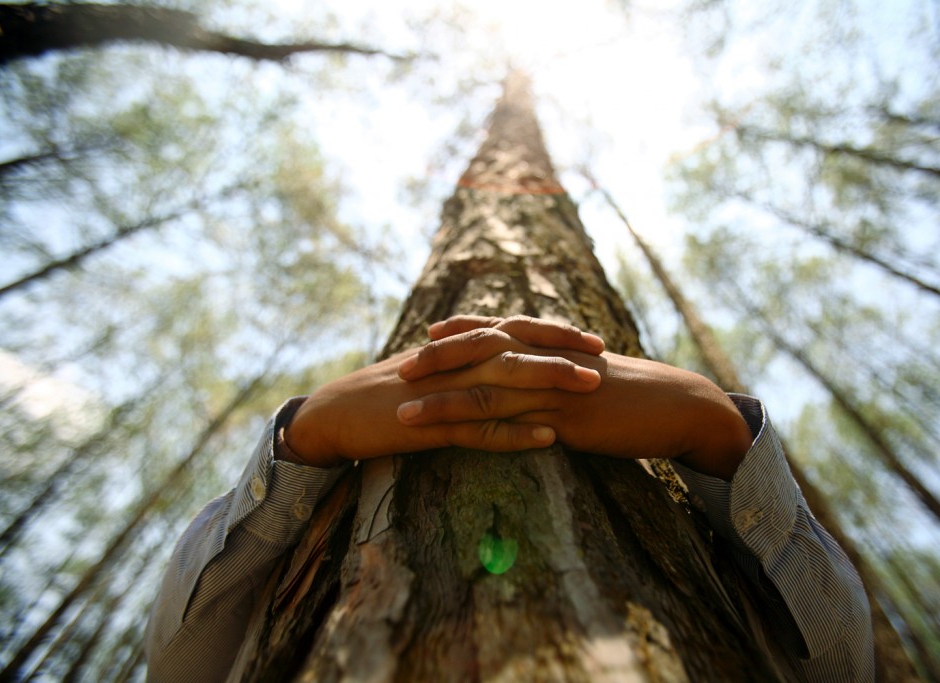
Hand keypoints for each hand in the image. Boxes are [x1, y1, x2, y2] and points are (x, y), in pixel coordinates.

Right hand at [284, 317, 605, 466]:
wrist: (335, 414)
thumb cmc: (383, 395)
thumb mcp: (428, 372)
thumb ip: (463, 364)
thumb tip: (497, 361)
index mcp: (456, 349)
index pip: (513, 332)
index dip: (553, 333)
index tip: (592, 338)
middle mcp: (455, 362)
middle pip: (517, 349)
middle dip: (563, 350)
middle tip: (604, 354)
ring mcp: (445, 392)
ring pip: (505, 382)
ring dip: (550, 383)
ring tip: (590, 387)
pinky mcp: (432, 425)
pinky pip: (480, 429)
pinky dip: (515, 433)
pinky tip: (548, 438)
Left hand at [398, 316, 752, 479]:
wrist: (677, 405)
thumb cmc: (637, 392)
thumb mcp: (593, 372)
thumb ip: (562, 370)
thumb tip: (540, 375)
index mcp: (552, 345)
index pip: (498, 330)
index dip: (461, 331)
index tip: (427, 334)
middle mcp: (546, 359)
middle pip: (481, 353)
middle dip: (438, 360)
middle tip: (400, 368)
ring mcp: (553, 388)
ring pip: (486, 391)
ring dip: (442, 402)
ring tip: (404, 413)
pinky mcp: (564, 418)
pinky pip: (511, 426)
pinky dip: (477, 433)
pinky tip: (452, 442)